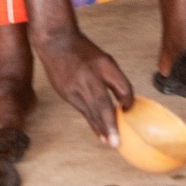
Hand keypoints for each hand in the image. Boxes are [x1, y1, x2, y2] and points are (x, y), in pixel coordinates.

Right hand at [33, 27, 133, 142]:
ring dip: (101, 128)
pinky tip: (98, 132)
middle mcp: (89, 76)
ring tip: (110, 142)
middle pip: (102, 104)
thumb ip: (116, 80)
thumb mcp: (105, 60)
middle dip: (110, 125)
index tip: (129, 109)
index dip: (128, 100)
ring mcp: (75, 86)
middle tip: (117, 142)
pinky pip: (82, 111)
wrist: (56, 43)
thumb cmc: (84, 52)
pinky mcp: (65, 93)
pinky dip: (91, 122)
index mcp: (103, 65)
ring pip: (90, 111)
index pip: (121, 86)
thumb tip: (126, 103)